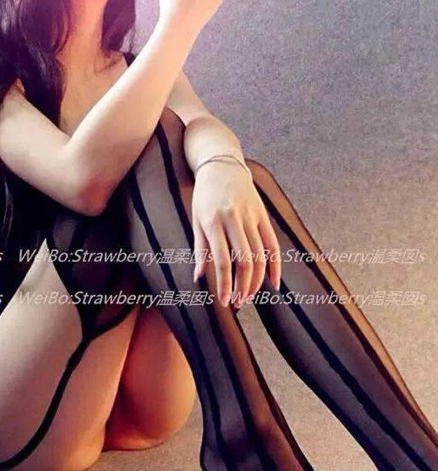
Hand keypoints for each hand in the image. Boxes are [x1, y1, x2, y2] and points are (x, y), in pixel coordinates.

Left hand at [191, 161, 281, 307]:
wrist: (222, 167)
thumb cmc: (204, 196)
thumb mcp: (196, 220)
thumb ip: (200, 249)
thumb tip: (199, 277)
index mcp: (213, 222)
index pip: (221, 260)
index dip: (224, 284)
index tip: (224, 301)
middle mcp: (234, 219)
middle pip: (244, 260)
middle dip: (242, 286)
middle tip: (238, 303)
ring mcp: (251, 217)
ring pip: (259, 255)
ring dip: (256, 280)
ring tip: (249, 296)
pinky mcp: (263, 215)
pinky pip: (272, 244)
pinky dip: (275, 265)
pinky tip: (274, 283)